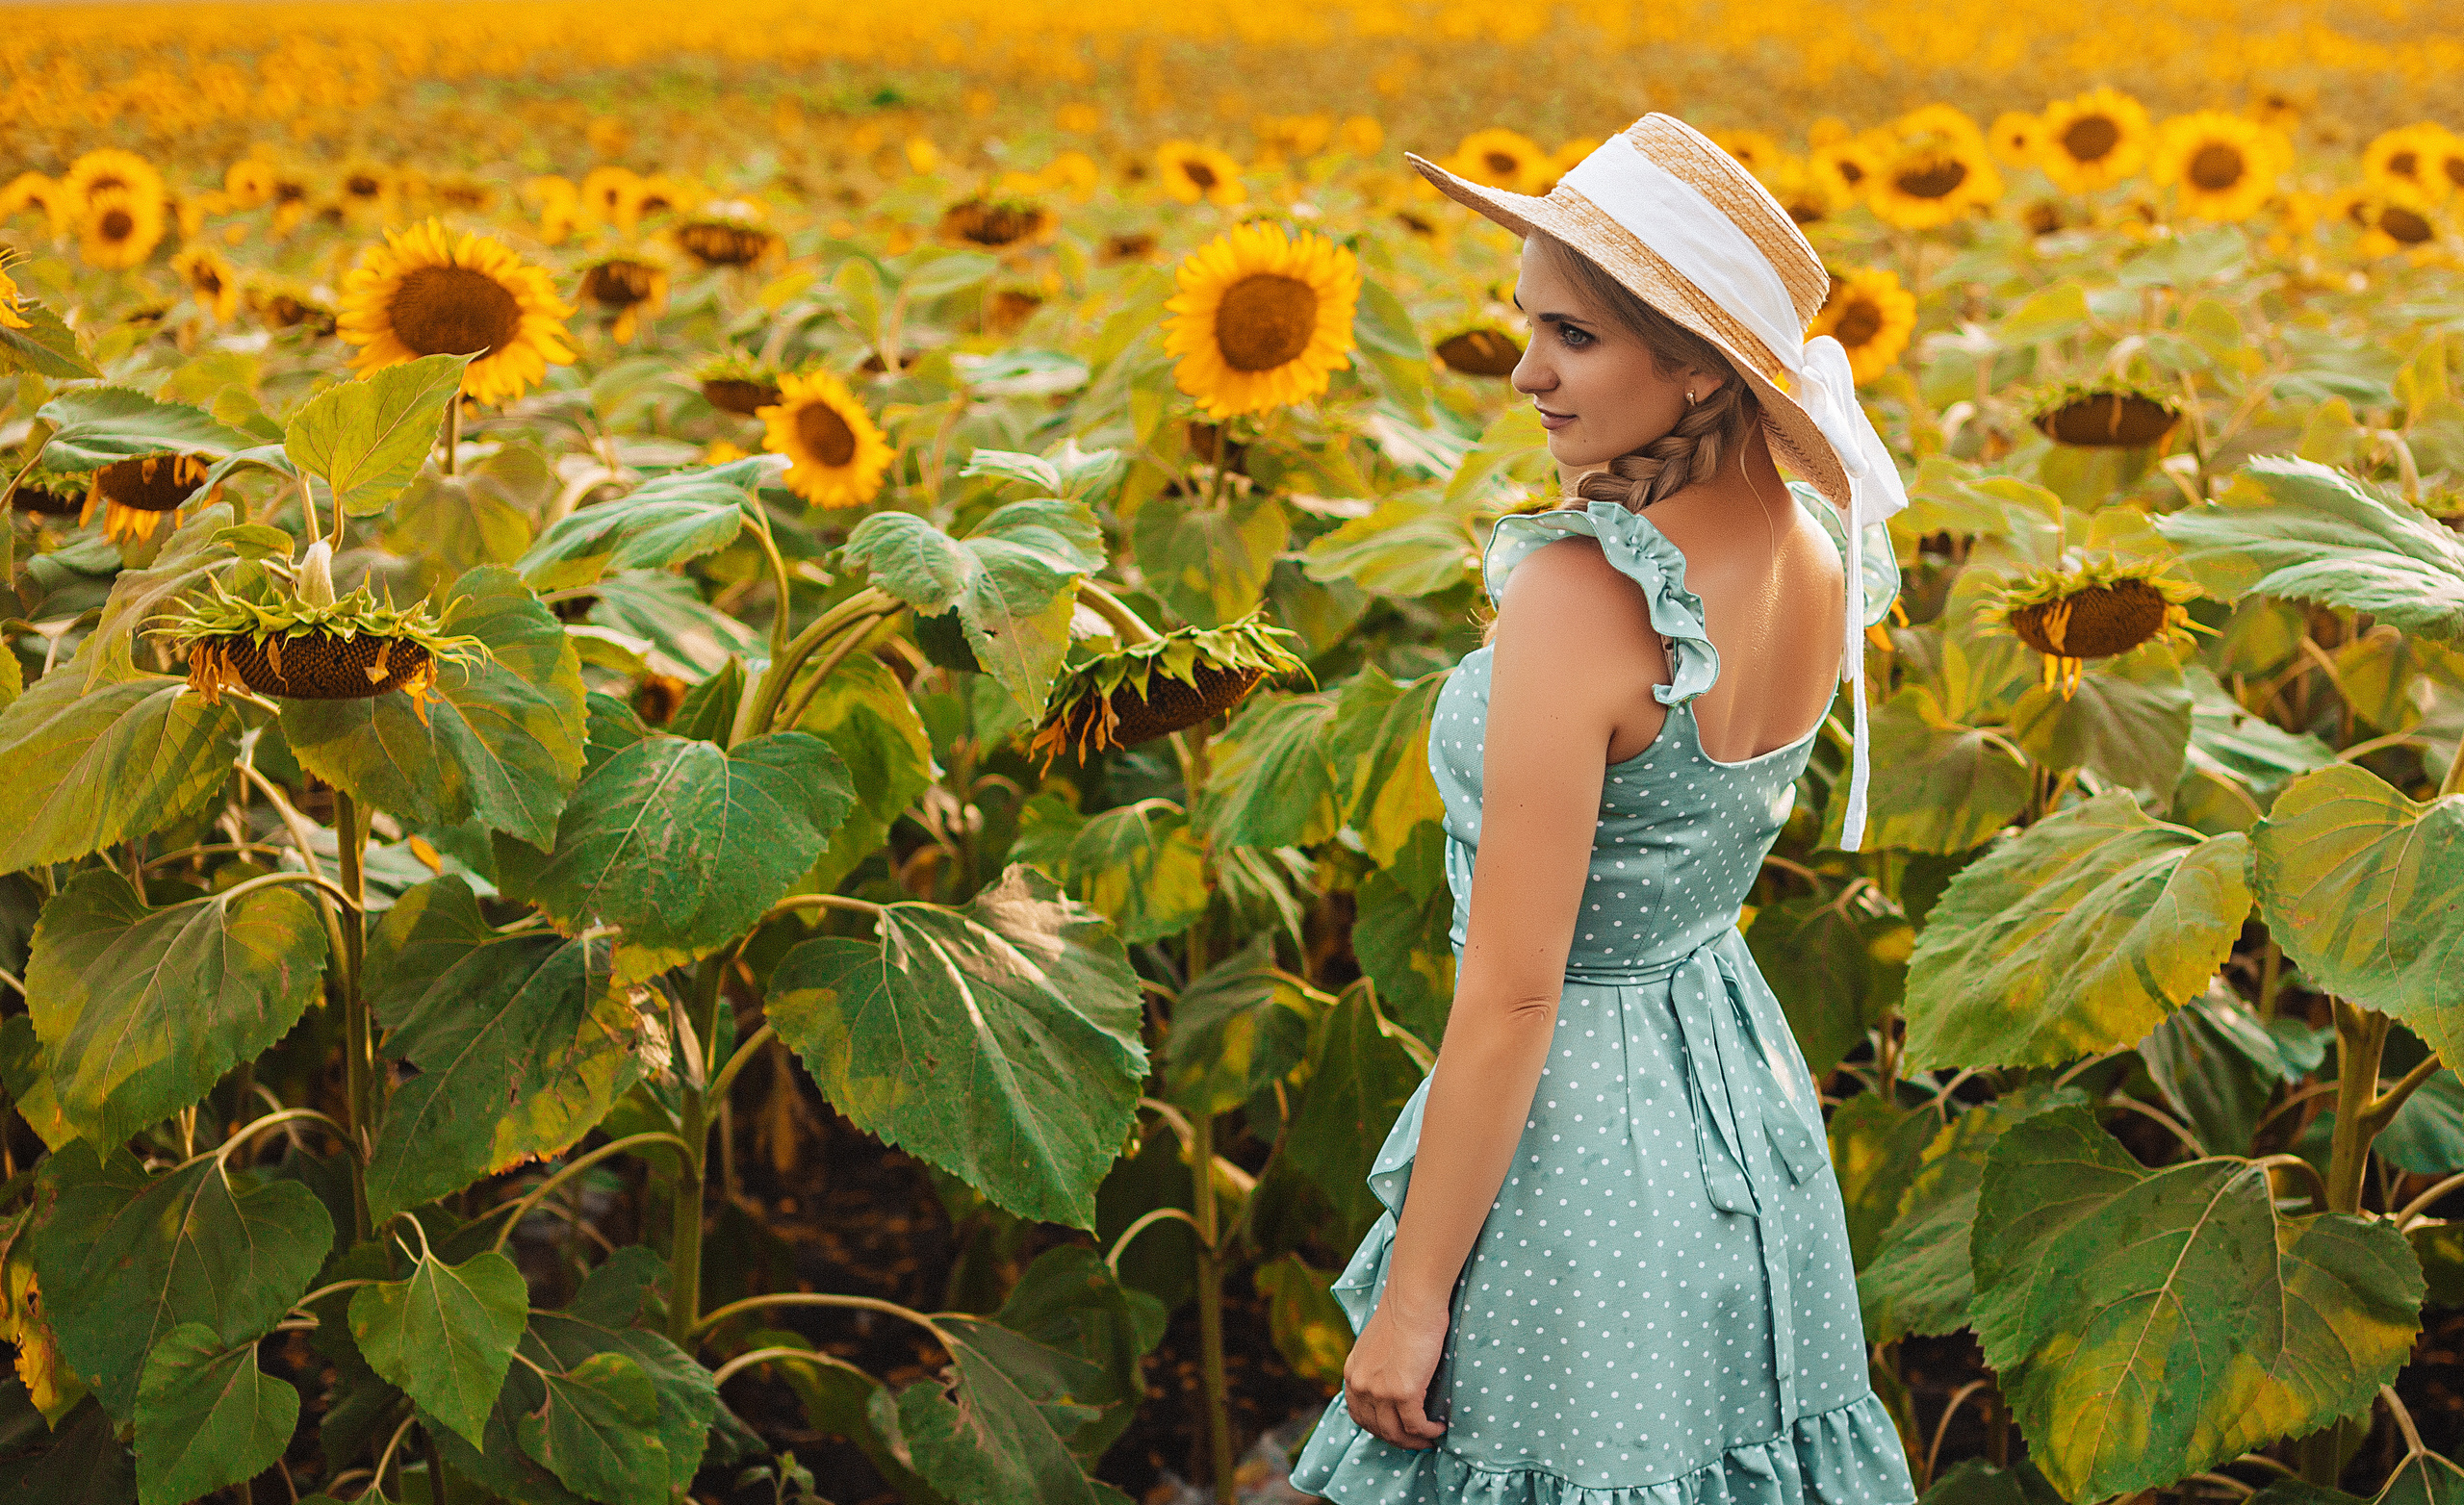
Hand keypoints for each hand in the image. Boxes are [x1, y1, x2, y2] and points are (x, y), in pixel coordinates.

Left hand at [1341, 1290, 1449, 1449]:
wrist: (1413, 1302)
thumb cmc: (1403, 1314)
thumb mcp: (1377, 1343)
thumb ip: (1377, 1366)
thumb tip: (1391, 1381)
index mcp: (1353, 1373)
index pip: (1358, 1414)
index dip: (1378, 1428)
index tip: (1396, 1431)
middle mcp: (1361, 1385)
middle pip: (1376, 1428)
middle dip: (1398, 1439)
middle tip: (1417, 1440)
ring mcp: (1380, 1391)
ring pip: (1395, 1433)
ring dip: (1414, 1441)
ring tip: (1429, 1438)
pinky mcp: (1403, 1393)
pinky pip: (1416, 1426)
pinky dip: (1428, 1431)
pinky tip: (1439, 1428)